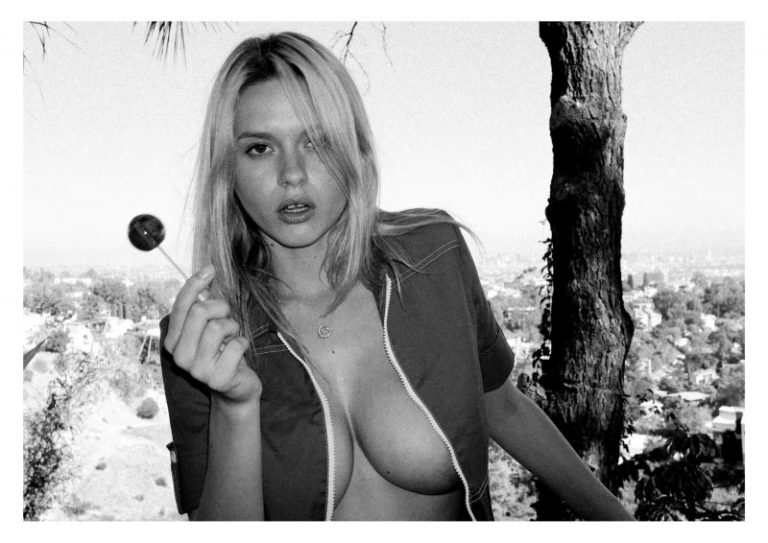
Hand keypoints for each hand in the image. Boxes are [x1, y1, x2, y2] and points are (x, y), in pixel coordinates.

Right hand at [164, 263, 261, 405]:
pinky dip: (243, 343)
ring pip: (218, 327)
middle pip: (200, 312)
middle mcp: (179, 356)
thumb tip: (206, 272)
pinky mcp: (218, 379)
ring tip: (232, 338)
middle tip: (227, 319)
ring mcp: (197, 370)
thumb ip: (202, 304)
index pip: (181, 306)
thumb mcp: (208, 326)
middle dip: (220, 308)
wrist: (235, 388)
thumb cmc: (221, 351)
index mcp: (172, 341)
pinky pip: (237, 344)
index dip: (195, 284)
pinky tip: (239, 353)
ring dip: (232, 327)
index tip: (210, 269)